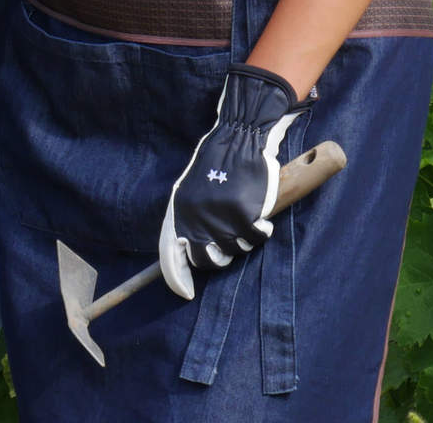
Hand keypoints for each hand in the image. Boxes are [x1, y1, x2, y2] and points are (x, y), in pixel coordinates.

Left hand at [158, 65, 305, 300]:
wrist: (238, 139)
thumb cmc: (216, 164)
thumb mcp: (189, 189)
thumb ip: (187, 218)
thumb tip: (187, 251)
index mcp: (178, 210)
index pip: (171, 254)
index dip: (177, 278)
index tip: (186, 293)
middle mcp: (196, 217)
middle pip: (206, 259)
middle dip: (217, 258)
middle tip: (226, 242)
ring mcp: (220, 217)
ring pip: (234, 249)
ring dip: (241, 239)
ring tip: (243, 217)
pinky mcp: (244, 214)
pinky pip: (256, 237)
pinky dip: (261, 230)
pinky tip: (260, 217)